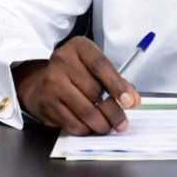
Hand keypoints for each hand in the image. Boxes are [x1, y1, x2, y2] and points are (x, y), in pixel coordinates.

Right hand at [12, 38, 140, 135]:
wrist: (43, 82)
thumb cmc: (76, 74)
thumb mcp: (96, 68)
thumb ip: (117, 81)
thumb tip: (133, 100)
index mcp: (78, 47)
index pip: (100, 66)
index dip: (117, 85)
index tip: (129, 102)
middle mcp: (62, 61)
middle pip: (94, 91)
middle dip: (112, 112)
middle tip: (122, 123)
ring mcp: (52, 83)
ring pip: (84, 110)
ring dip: (101, 124)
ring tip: (108, 127)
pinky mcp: (47, 103)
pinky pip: (72, 122)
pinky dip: (86, 129)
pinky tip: (91, 128)